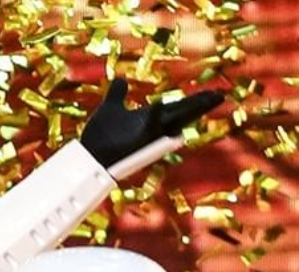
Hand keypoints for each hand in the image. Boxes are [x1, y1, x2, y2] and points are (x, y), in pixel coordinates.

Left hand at [79, 79, 223, 171]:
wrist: (87, 154)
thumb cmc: (99, 135)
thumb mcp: (110, 107)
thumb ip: (117, 94)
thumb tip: (121, 80)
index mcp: (150, 118)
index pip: (178, 107)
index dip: (195, 100)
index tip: (214, 92)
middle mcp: (153, 128)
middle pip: (183, 113)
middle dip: (201, 104)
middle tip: (221, 95)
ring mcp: (148, 136)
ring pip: (175, 121)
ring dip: (191, 110)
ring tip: (211, 98)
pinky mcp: (138, 142)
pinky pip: (150, 128)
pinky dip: (155, 116)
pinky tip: (161, 103)